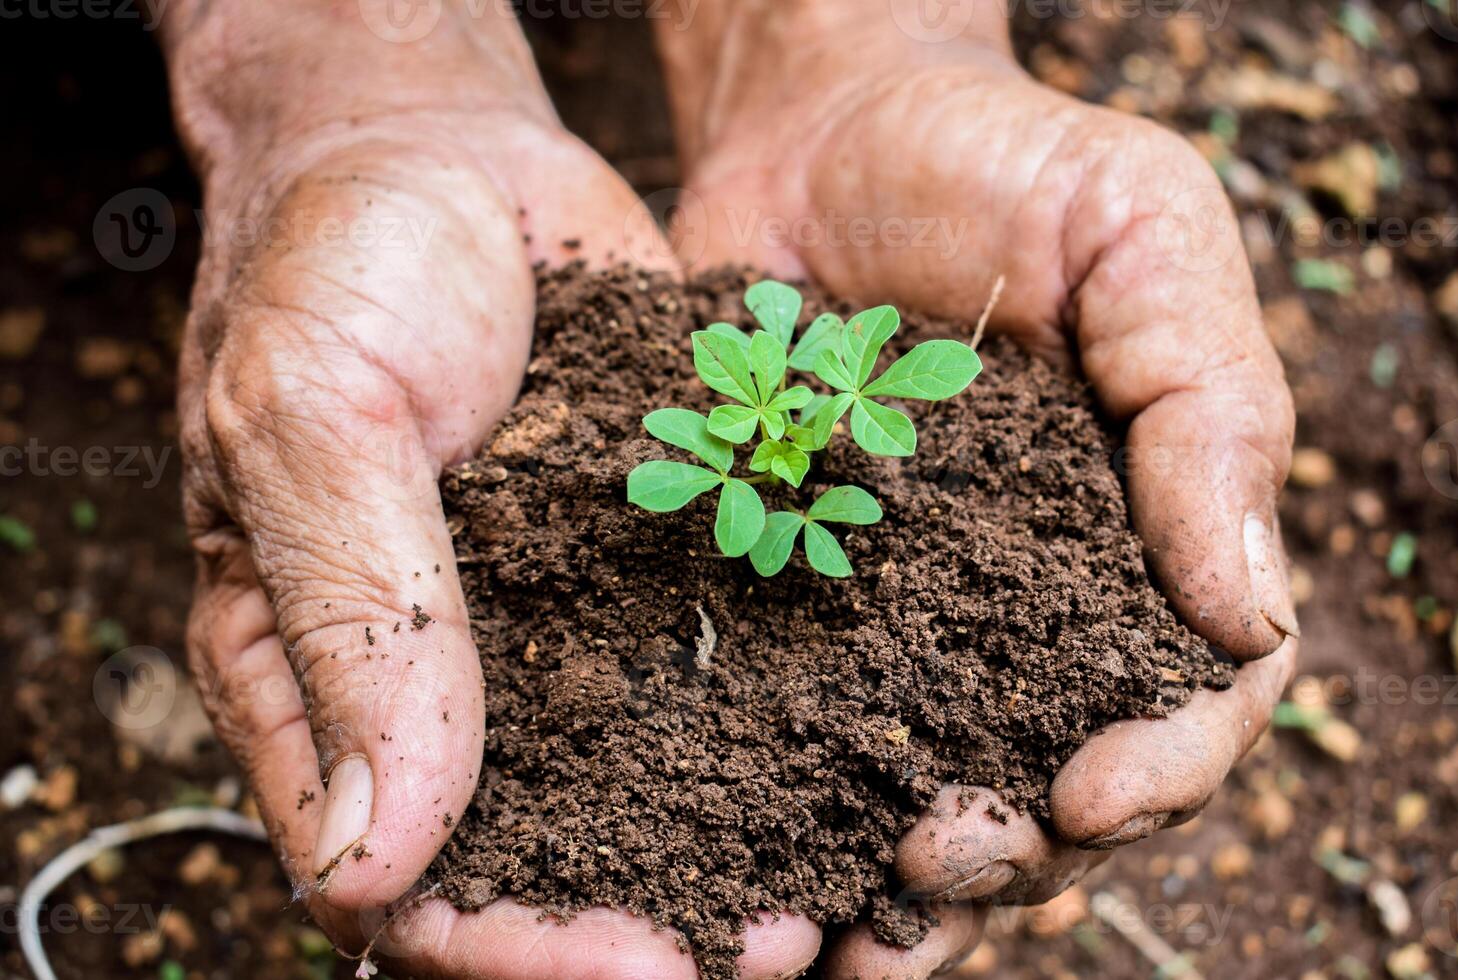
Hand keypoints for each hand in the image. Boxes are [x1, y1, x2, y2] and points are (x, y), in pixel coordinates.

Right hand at [165, 3, 822, 975]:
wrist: (437, 150)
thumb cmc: (333, 265)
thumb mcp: (308, 420)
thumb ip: (350, 621)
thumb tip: (373, 864)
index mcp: (326, 685)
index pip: (406, 880)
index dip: (513, 945)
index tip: (636, 966)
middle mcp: (457, 686)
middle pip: (550, 863)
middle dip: (661, 923)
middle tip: (791, 949)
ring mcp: (565, 631)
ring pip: (655, 786)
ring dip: (754, 843)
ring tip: (866, 877)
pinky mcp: (660, 559)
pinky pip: (725, 659)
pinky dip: (799, 716)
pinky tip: (891, 740)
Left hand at [656, 1, 1297, 971]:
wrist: (821, 128)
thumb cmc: (1006, 162)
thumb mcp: (1145, 237)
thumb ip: (1210, 411)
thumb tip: (1253, 619)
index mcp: (1143, 542)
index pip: (1191, 697)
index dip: (1162, 766)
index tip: (1092, 794)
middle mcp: (1030, 605)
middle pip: (1055, 779)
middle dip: (1014, 852)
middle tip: (940, 871)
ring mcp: (904, 613)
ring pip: (923, 788)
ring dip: (903, 885)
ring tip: (854, 944)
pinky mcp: (789, 597)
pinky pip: (793, 727)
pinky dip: (782, 812)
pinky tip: (749, 870)